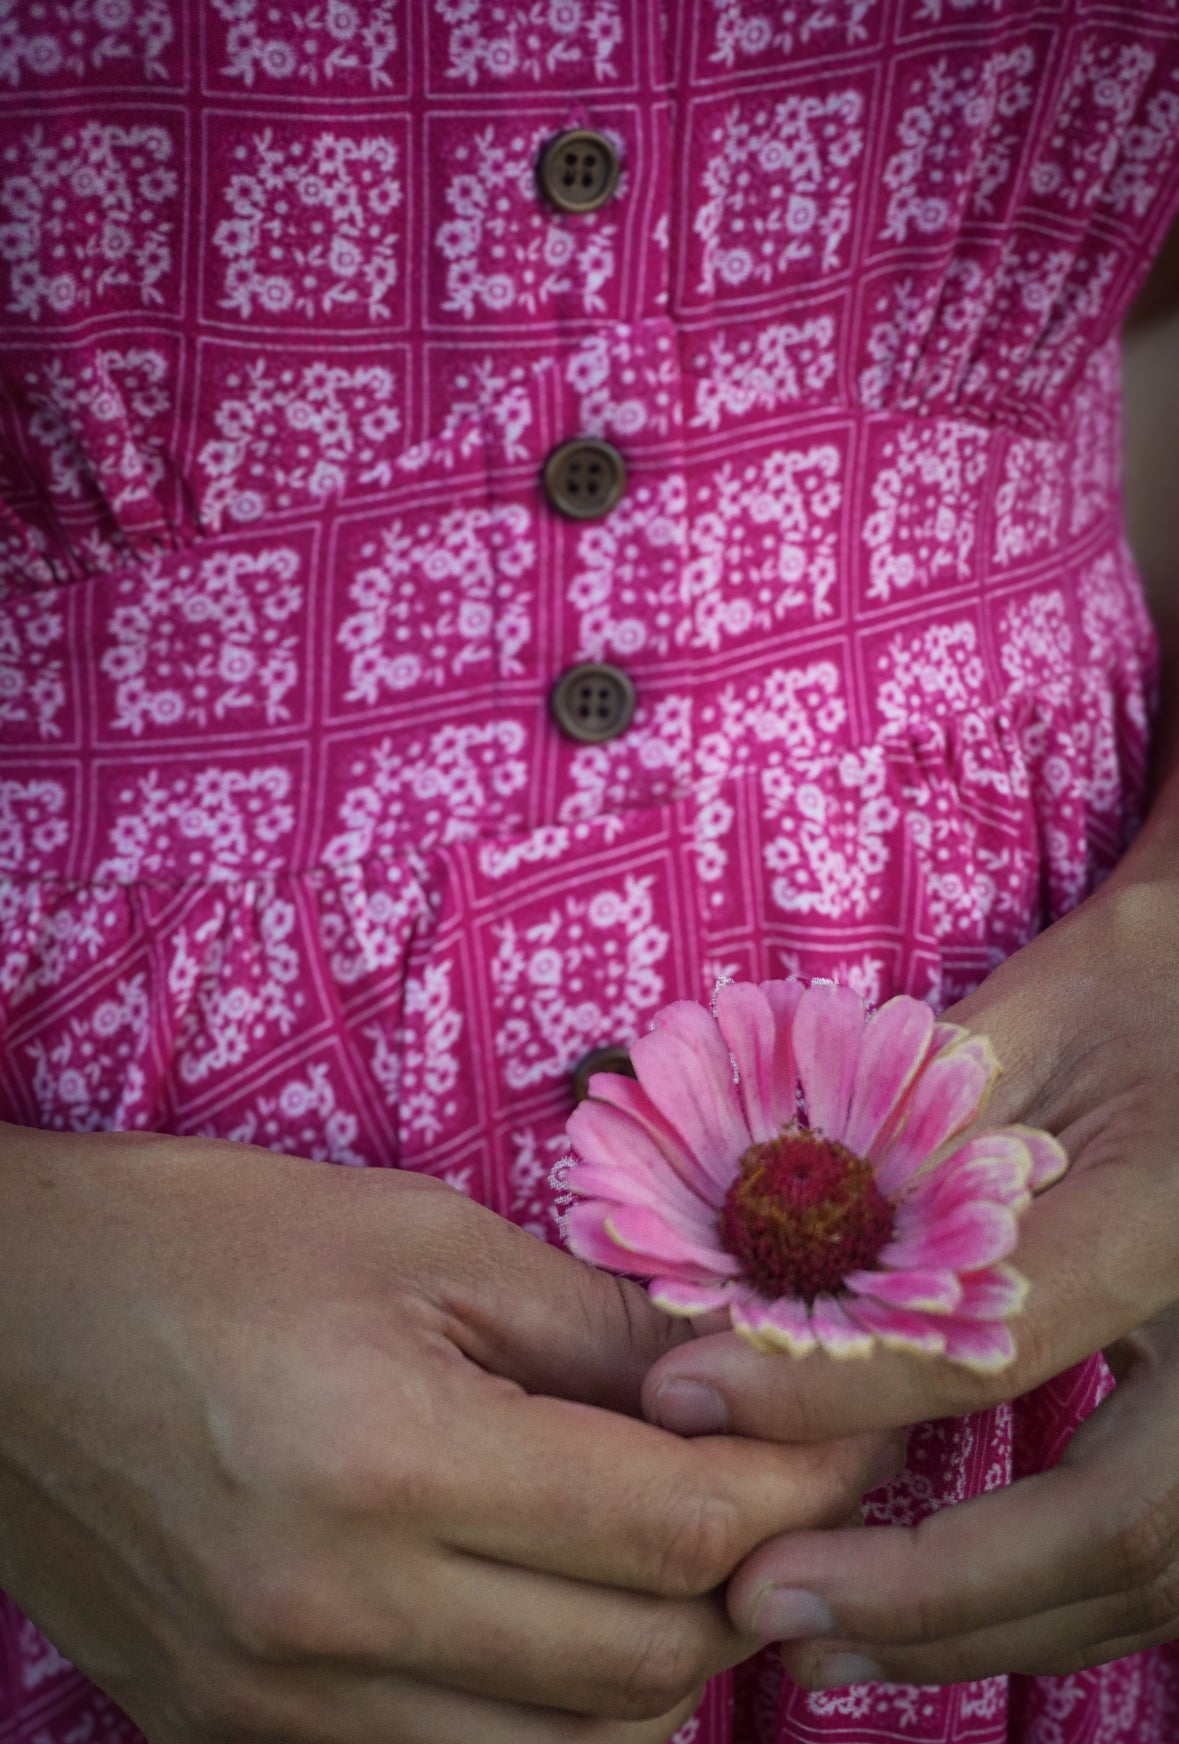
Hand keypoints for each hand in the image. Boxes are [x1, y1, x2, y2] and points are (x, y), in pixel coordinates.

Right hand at [0, 1127, 895, 1741]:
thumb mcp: (414, 1238)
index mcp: (386, 1460)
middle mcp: (337, 1620)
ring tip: (678, 1546)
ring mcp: (282, 1706)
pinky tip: (559, 1613)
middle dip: (752, 1573)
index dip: (798, 1479)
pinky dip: (550, 1709)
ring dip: (665, 1656)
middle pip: (646, 1661)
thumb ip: (595, 1325)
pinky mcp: (240, 1738)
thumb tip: (747, 1376)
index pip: (674, 1525)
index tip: (847, 1427)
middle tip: (780, 1479)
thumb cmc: (203, 1241)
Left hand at [640, 868, 1178, 1687]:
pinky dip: (1048, 1603)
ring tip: (826, 1635)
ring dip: (984, 1628)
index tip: (688, 1394)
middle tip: (767, 1605)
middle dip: (934, 1593)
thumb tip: (765, 1262)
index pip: (996, 1337)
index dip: (834, 1389)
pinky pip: (1166, 1557)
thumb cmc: (1151, 978)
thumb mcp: (1039, 1015)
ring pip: (1155, 1575)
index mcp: (1178, 1207)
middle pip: (1120, 1524)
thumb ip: (917, 1137)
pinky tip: (940, 1607)